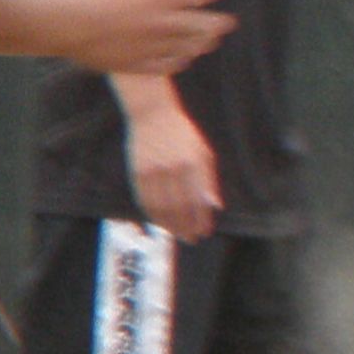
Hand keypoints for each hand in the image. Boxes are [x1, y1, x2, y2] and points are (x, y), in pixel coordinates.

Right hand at [60, 0, 227, 77]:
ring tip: (210, 43)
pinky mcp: (140, 64)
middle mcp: (164, 22)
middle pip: (199, 24)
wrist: (73, 24)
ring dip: (201, 44)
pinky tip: (184, 61)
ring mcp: (154, 45)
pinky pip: (167, 66)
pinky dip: (178, 63)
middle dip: (216, 23)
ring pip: (187, 46)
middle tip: (229, 23)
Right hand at [123, 96, 221, 242]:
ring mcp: (153, 171)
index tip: (204, 232)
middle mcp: (173, 169)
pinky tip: (161, 222)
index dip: (201, 220)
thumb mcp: (203, 153)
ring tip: (178, 234)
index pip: (198, 201)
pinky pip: (145, 201)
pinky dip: (153, 215)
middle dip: (187, 227)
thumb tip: (215, 206)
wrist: (153, 115)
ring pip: (162, 208)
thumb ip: (209, 180)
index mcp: (193, 164)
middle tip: (192, 238)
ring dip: (170, 225)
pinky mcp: (138, 172)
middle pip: (180, 208)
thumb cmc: (183, 135)